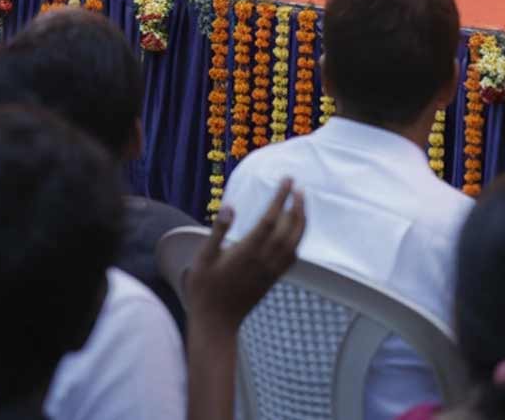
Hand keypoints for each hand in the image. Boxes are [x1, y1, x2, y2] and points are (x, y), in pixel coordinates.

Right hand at [185, 178, 305, 333]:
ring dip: (301, 222)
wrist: (216, 323)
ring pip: (294, 244)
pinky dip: (298, 241)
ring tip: (301, 204)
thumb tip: (230, 207)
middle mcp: (263, 260)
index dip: (280, 198)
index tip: (287, 180)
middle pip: (288, 230)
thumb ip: (217, 231)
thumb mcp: (203, 258)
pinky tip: (296, 233)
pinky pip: (291, 258)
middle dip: (297, 207)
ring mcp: (270, 271)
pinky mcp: (272, 280)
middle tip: (299, 188)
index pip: (269, 219)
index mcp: (246, 251)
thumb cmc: (205, 288)